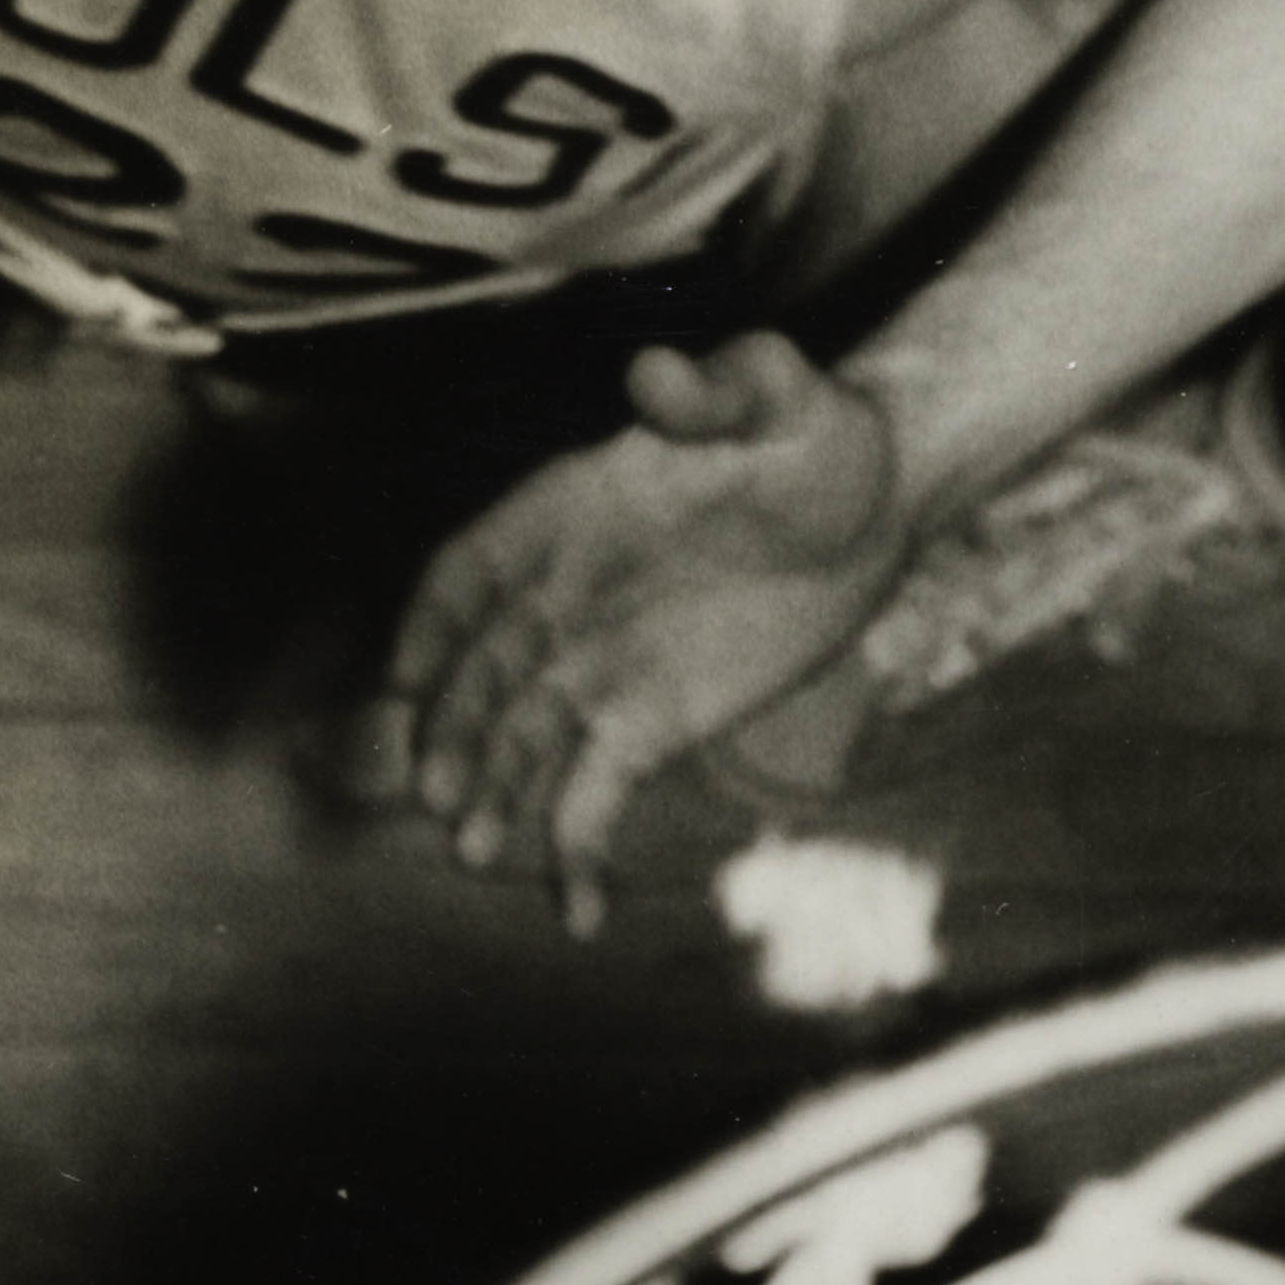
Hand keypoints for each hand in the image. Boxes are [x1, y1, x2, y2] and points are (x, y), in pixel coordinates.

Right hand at [376, 335, 908, 930]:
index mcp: (562, 515)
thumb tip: (656, 372)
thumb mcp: (779, 395)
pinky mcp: (646, 728)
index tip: (410, 675)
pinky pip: (590, 795)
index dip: (434, 620)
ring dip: (491, 796)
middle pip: (481, 673)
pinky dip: (574, 851)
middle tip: (441, 794)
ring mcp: (596, 669)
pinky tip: (578, 913)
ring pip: (519, 742)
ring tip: (478, 852)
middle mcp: (559, 599)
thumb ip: (719, 389)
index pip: (471, 570)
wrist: (874, 505)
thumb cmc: (815, 433)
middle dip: (453, 732)